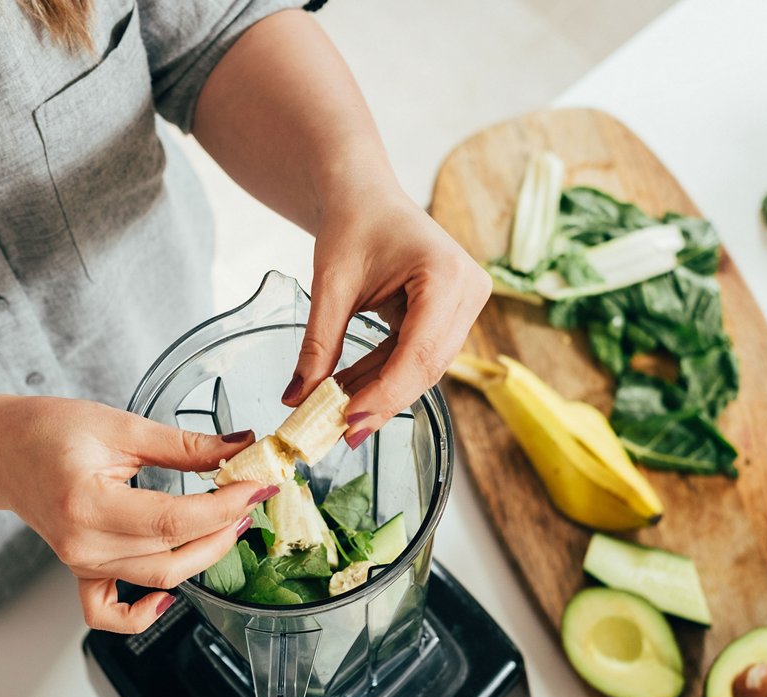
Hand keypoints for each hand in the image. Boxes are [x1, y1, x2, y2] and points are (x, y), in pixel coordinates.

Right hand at [0, 397, 272, 632]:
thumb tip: (239, 447)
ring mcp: (81, 563)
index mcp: (88, 503)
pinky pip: (110, 614)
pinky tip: (169, 597)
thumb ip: (185, 444)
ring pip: (158, 578)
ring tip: (228, 521)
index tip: (256, 487)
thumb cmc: (49, 431)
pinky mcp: (82, 572)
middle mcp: (83, 543)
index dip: (224, 507)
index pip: (174, 519)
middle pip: (173, 555)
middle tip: (250, 498)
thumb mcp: (121, 426)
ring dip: (203, 556)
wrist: (2, 450)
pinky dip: (142, 614)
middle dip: (223, 529)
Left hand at [282, 188, 490, 444]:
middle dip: (383, 401)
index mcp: (446, 274)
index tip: (349, 422)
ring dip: (381, 392)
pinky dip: (385, 375)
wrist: (364, 193)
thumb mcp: (330, 285)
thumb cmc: (352, 222)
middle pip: (428, 366)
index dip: (386, 393)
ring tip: (338, 414)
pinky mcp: (453, 314)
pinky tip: (352, 392)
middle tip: (341, 433)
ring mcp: (466, 303)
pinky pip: (419, 356)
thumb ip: (318, 345)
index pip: (420, 351)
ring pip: (425, 368)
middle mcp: (468, 290)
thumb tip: (298, 399)